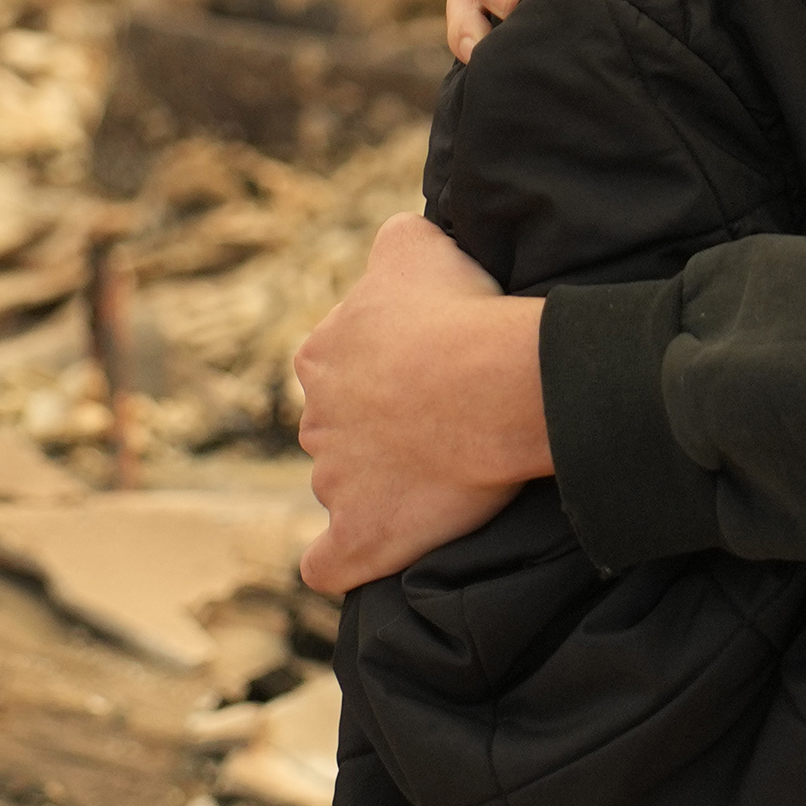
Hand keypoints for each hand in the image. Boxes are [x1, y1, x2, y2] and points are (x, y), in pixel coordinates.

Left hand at [292, 214, 557, 588]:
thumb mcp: (415, 243)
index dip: (385, 369)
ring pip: (344, 487)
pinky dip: (339, 563)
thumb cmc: (459, 312)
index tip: (431, 369)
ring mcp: (334, 482)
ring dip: (379, 485)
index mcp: (321, 355)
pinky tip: (360, 555)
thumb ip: (392, 242)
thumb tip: (394, 242)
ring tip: (442, 478)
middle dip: (379, 428)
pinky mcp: (361, 535)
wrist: (489, 384)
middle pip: (340, 429)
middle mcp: (315, 420)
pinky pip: (329, 563)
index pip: (337, 366)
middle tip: (446, 422)